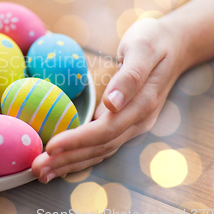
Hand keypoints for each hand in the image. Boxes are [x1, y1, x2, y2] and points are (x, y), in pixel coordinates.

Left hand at [31, 18, 184, 182]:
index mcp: (141, 104)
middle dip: (67, 160)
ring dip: (70, 164)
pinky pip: (101, 145)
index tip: (51, 147)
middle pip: (99, 147)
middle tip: (37, 169)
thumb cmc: (154, 41)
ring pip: (99, 151)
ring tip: (42, 172)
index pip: (105, 130)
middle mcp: (137, 121)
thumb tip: (112, 103)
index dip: (77, 141)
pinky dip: (80, 156)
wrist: (176, 45)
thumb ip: (130, 76)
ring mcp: (132, 125)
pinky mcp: (125, 123)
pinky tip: (62, 162)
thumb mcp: (143, 48)